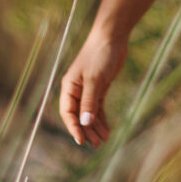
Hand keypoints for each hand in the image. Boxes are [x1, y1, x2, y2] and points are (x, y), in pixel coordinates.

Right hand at [59, 29, 128, 146]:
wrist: (112, 37)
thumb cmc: (100, 55)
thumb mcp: (95, 79)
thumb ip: (90, 101)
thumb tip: (85, 122)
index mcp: (69, 87)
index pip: (68, 113)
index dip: (73, 128)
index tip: (81, 141)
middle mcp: (76, 90)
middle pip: (79, 116)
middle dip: (87, 130)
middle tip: (97, 144)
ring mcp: (88, 89)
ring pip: (89, 113)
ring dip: (95, 127)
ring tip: (103, 140)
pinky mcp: (99, 87)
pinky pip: (98, 107)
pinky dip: (101, 118)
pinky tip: (107, 129)